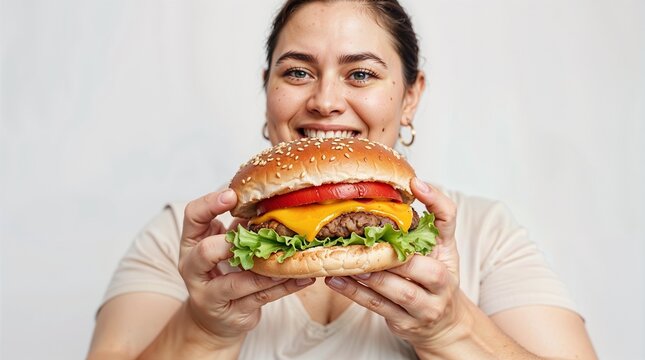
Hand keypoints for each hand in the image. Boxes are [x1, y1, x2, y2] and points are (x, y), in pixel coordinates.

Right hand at [178, 189, 314, 347]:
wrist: (215, 318)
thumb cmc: (222, 271)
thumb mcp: (225, 244)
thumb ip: (239, 226)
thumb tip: (270, 203)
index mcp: (191, 242)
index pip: (193, 216)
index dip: (210, 203)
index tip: (233, 195)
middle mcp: (194, 269)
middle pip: (205, 251)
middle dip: (233, 242)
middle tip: (257, 236)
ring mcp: (210, 294)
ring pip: (238, 282)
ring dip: (268, 269)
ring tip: (292, 257)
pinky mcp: (231, 313)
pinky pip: (260, 298)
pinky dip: (284, 287)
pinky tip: (302, 278)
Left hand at [325, 178, 463, 353]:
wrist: (442, 322)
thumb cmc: (432, 276)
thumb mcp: (436, 245)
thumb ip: (425, 217)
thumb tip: (408, 182)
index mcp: (449, 252)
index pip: (449, 222)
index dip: (435, 201)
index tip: (413, 183)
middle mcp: (444, 282)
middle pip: (428, 270)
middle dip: (398, 258)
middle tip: (369, 241)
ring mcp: (426, 307)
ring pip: (401, 292)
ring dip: (371, 276)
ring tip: (347, 261)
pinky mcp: (405, 322)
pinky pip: (379, 307)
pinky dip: (355, 293)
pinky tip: (335, 279)